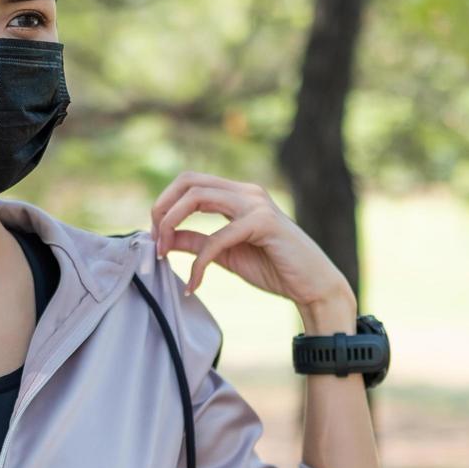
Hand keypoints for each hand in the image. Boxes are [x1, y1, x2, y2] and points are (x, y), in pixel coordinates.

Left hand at [149, 170, 356, 315]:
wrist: (312, 286)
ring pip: (198, 197)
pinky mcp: (264, 224)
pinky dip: (199, 262)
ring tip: (164, 255)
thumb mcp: (225, 254)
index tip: (155, 236)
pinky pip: (217, 238)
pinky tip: (194, 283)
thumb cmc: (274, 268)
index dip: (164, 204)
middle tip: (155, 242)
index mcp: (237, 194)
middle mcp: (246, 192)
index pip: (189, 181)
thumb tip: (164, 238)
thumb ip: (196, 242)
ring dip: (172, 226)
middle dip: (162, 210)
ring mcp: (256, 204)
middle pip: (188, 181)